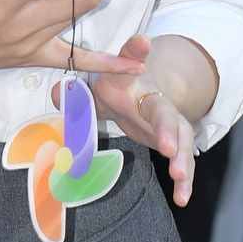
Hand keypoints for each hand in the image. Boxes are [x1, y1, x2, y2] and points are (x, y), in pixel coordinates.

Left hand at [92, 33, 197, 207]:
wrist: (144, 96)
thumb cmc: (119, 90)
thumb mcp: (99, 86)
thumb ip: (79, 91)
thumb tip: (57, 92)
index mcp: (137, 83)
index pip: (137, 64)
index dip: (137, 54)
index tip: (142, 43)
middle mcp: (160, 103)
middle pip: (166, 114)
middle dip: (168, 130)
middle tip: (167, 147)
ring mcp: (174, 126)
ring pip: (183, 141)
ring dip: (182, 160)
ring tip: (178, 177)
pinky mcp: (178, 146)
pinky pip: (183, 163)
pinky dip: (185, 181)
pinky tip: (182, 199)